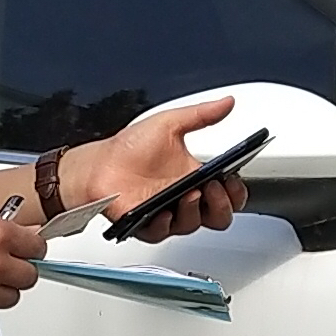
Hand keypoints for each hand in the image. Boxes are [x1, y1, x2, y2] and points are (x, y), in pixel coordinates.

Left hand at [76, 93, 244, 241]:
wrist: (100, 163)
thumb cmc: (130, 148)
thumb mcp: (169, 124)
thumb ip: (201, 115)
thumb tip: (227, 103)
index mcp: (195, 177)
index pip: (228, 193)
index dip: (235, 191)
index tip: (232, 179)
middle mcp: (186, 199)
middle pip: (219, 216)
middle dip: (222, 204)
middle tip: (215, 187)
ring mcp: (168, 214)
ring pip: (194, 224)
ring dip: (195, 211)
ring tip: (190, 193)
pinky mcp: (147, 225)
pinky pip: (162, 232)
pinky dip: (164, 223)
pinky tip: (163, 211)